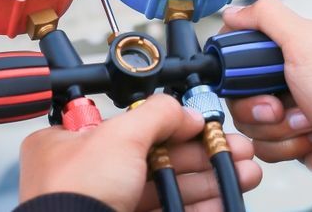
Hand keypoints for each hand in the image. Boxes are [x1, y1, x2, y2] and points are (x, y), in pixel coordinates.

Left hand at [19, 94, 261, 211]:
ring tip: (242, 175)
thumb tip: (183, 110)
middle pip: (155, 158)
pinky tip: (224, 200)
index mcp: (69, 144)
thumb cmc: (75, 193)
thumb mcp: (120, 136)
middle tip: (234, 152)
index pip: (130, 126)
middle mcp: (86, 174)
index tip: (204, 126)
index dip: (172, 125)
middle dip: (201, 155)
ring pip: (165, 190)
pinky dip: (196, 207)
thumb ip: (155, 115)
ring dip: (207, 182)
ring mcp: (106, 204)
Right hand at [222, 0, 311, 187]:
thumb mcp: (305, 42)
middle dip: (256, 105)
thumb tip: (232, 11)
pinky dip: (283, 144)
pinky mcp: (286, 136)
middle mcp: (282, 76)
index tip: (246, 76)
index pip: (237, 51)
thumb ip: (267, 17)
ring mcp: (284, 107)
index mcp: (286, 48)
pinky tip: (307, 136)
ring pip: (247, 120)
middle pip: (236, 91)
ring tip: (304, 122)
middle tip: (278, 106)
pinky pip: (261, 144)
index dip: (234, 66)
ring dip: (275, 127)